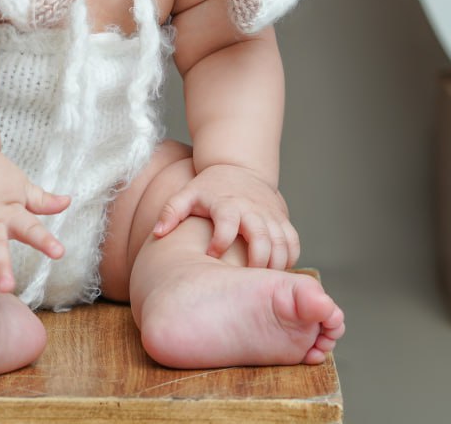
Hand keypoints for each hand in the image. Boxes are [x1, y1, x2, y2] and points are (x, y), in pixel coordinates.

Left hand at [152, 163, 300, 269]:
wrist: (239, 168)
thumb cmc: (210, 188)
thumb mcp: (187, 194)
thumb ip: (171, 212)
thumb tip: (157, 233)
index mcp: (227, 204)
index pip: (227, 224)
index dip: (220, 242)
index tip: (212, 256)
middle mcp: (252, 209)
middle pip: (261, 238)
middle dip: (256, 263)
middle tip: (244, 282)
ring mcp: (270, 214)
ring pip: (281, 243)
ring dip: (275, 265)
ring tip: (260, 283)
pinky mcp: (282, 219)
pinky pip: (293, 242)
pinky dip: (289, 259)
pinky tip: (275, 272)